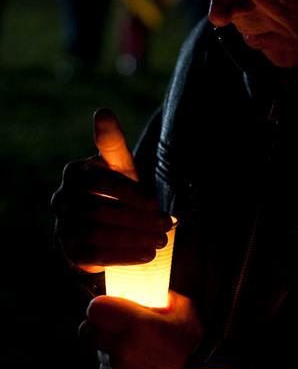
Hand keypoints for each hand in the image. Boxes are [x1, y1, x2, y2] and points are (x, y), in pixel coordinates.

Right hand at [52, 108, 172, 271]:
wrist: (107, 224)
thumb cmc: (117, 187)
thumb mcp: (118, 164)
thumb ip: (113, 142)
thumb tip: (102, 111)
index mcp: (74, 173)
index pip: (98, 182)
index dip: (128, 192)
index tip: (155, 203)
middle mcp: (61, 200)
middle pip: (97, 210)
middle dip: (136, 218)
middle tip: (166, 224)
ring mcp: (63, 227)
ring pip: (96, 234)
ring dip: (133, 238)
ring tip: (161, 240)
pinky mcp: (71, 252)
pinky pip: (94, 256)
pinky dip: (124, 256)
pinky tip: (147, 255)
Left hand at [79, 292, 204, 368]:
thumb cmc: (193, 347)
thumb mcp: (183, 311)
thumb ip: (160, 296)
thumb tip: (146, 289)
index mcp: (138, 324)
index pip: (96, 308)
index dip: (100, 306)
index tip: (109, 307)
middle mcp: (123, 349)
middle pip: (87, 331)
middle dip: (98, 327)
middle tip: (114, 327)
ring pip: (98, 353)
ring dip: (109, 350)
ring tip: (135, 352)